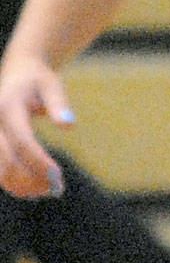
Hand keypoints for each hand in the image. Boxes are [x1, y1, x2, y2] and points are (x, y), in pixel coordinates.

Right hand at [0, 58, 71, 198]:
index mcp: (7, 107)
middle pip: (7, 161)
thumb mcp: (51, 85)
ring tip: (45, 191)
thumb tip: (69, 125)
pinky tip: (31, 188)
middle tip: (54, 189)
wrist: (17, 71)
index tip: (57, 176)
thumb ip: (59, 104)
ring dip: (20, 184)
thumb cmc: (38, 79)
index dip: (38, 161)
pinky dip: (12, 181)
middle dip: (29, 179)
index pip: (22, 141)